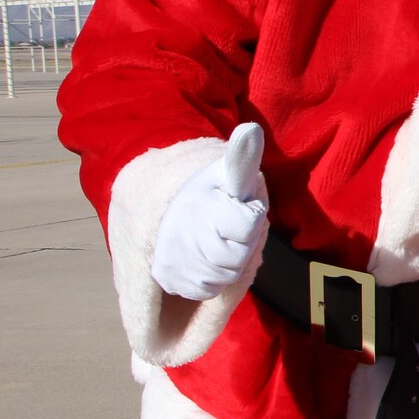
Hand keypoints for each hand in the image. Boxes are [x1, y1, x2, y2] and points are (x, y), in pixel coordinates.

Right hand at [152, 125, 269, 300]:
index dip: (250, 219)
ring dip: (229, 264)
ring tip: (218, 243)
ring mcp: (173, 254)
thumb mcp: (232, 174)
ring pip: (224, 275)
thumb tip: (250, 129)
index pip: (246, 222)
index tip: (246, 210)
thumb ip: (242, 158)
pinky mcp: (168, 276)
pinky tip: (204, 260)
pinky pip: (207, 289)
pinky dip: (213, 281)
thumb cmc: (217, 195)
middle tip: (231, 229)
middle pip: (237, 255)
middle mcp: (183, 227)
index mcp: (201, 199)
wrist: (171, 214)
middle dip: (242, 245)